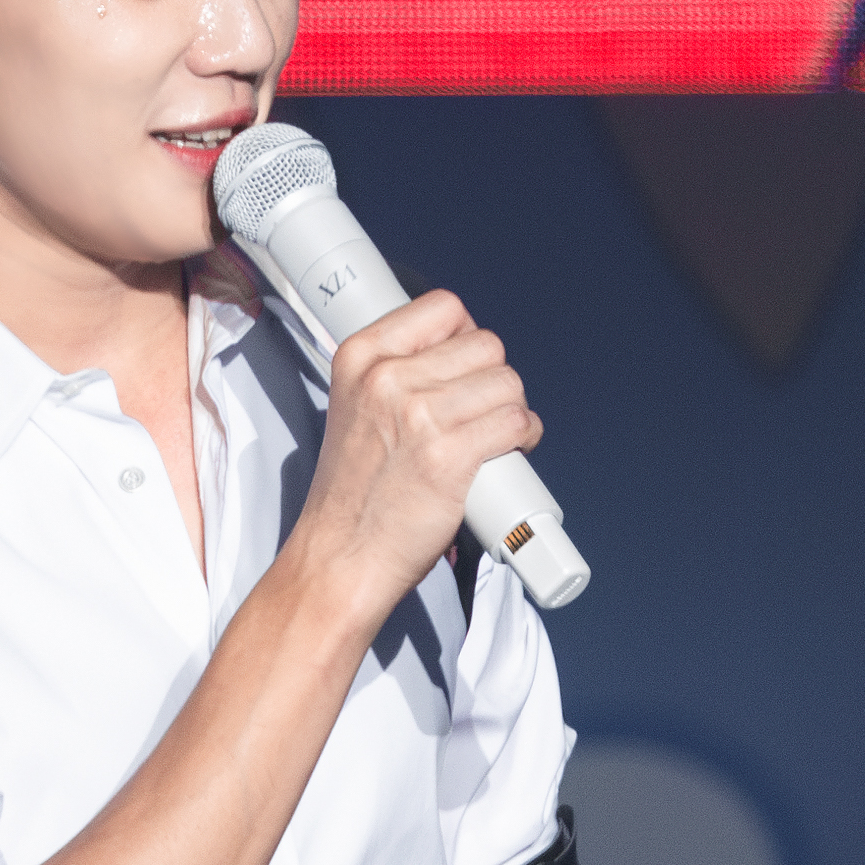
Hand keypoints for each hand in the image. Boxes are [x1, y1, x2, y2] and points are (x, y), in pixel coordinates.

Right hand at [290, 290, 543, 632]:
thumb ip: (397, 373)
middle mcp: (387, 379)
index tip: (465, 367)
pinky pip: (516, 423)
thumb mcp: (355, 408)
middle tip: (480, 412)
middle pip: (485, 345)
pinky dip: (523, 438)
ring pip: (507, 383)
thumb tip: (462, 352)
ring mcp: (418, 415)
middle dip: (493, 379)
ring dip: (512, 410)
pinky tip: (507, 452)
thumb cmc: (353, 494)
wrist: (341, 556)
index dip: (466, 338)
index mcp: (361, 357)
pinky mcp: (450, 455)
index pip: (444, 308)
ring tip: (492, 436)